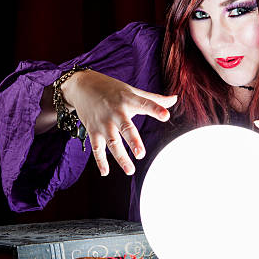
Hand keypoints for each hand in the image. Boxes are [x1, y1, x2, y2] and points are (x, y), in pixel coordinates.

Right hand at [62, 70, 176, 175]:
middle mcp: (116, 112)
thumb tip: (175, 99)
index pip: (145, 104)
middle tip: (141, 154)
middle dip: (133, 141)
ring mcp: (103, 122)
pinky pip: (96, 148)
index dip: (156, 109)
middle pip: (125, 128)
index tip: (166, 115)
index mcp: (129, 100)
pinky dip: (100, 161)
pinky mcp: (93, 130)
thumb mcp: (132, 91)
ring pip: (112, 142)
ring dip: (120, 157)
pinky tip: (105, 172)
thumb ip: (154, 99)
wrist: (82, 85)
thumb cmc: (112, 90)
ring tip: (130, 170)